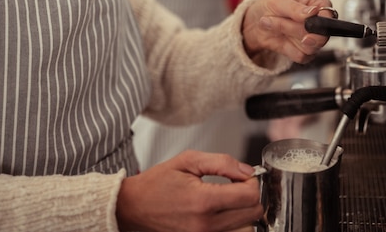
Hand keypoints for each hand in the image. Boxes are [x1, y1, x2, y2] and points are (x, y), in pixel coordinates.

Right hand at [116, 150, 261, 231]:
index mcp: (203, 201)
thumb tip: (247, 171)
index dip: (253, 181)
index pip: (250, 196)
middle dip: (250, 194)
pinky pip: (229, 231)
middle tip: (236, 183)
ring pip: (245, 224)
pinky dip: (231, 218)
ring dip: (242, 207)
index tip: (243, 175)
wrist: (132, 207)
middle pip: (253, 213)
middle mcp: (205, 224)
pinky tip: (218, 206)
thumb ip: (222, 163)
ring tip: (225, 194)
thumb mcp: (188, 161)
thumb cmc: (156, 183)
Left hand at [242, 0, 331, 63]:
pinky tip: (278, 37)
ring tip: (272, 23)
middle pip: (321, 35)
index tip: (308, 21)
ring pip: (310, 46)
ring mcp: (313, 39)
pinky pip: (302, 56)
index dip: (322, 20)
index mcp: (318, 4)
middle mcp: (319, 22)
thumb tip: (312, 12)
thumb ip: (295, 8)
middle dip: (298, 29)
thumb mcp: (278, 1)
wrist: (255, 24)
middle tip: (283, 22)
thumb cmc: (270, 7)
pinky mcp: (304, 52)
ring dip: (288, 34)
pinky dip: (287, 48)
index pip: (330, 14)